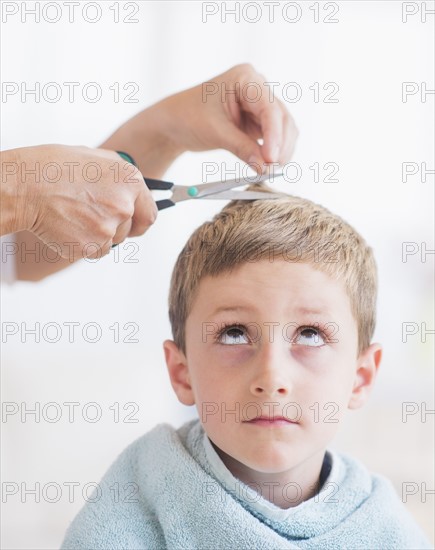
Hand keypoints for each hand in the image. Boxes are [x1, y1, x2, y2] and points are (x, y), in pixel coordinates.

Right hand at [9, 144, 156, 258]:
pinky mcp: (91, 246)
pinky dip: (84, 244)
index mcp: (130, 181)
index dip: (139, 221)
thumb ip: (121, 177)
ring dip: (98, 235)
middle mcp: (124, 206)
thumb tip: (134, 192)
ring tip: (74, 216)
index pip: (149, 214)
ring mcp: (108, 228)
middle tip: (90, 215)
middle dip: (114, 227)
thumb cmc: (55, 168)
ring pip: (111, 242)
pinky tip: (68, 226)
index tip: (133, 224)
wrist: (25, 186)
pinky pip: (95, 251)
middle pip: (129, 231)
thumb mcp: (96, 158)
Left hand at [156, 63, 297, 170]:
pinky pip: (276, 138)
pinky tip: (267, 166)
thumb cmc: (189, 116)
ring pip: (284, 129)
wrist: (175, 122)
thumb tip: (265, 167)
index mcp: (246, 79)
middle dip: (280, 146)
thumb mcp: (215, 132)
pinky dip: (275, 153)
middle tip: (271, 170)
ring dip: (281, 151)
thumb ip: (242, 148)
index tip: (272, 159)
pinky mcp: (260, 122)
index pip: (269, 108)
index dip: (274, 135)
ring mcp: (261, 105)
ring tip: (268, 171)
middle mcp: (258, 88)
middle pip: (283, 118)